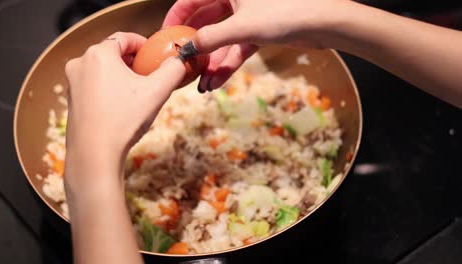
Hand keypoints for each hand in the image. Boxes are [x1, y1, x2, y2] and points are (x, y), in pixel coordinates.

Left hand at [64, 32, 185, 190]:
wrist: (95, 154)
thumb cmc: (124, 120)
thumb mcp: (157, 92)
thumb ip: (173, 70)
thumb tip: (180, 61)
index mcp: (99, 54)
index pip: (124, 38)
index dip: (143, 44)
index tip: (155, 55)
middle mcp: (80, 63)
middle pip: (113, 53)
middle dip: (133, 61)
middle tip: (150, 75)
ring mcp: (73, 82)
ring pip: (103, 70)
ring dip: (121, 75)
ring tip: (139, 92)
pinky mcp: (71, 99)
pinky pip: (94, 85)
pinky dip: (109, 88)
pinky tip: (122, 106)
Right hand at [163, 0, 345, 91]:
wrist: (323, 22)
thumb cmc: (285, 12)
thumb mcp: (241, 27)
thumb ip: (211, 38)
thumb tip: (187, 48)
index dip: (177, 16)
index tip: (166, 35)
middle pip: (207, 22)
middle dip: (197, 48)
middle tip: (183, 66)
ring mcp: (248, 16)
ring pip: (222, 40)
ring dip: (212, 63)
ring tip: (200, 85)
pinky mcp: (260, 31)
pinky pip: (237, 48)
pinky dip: (228, 65)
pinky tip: (216, 83)